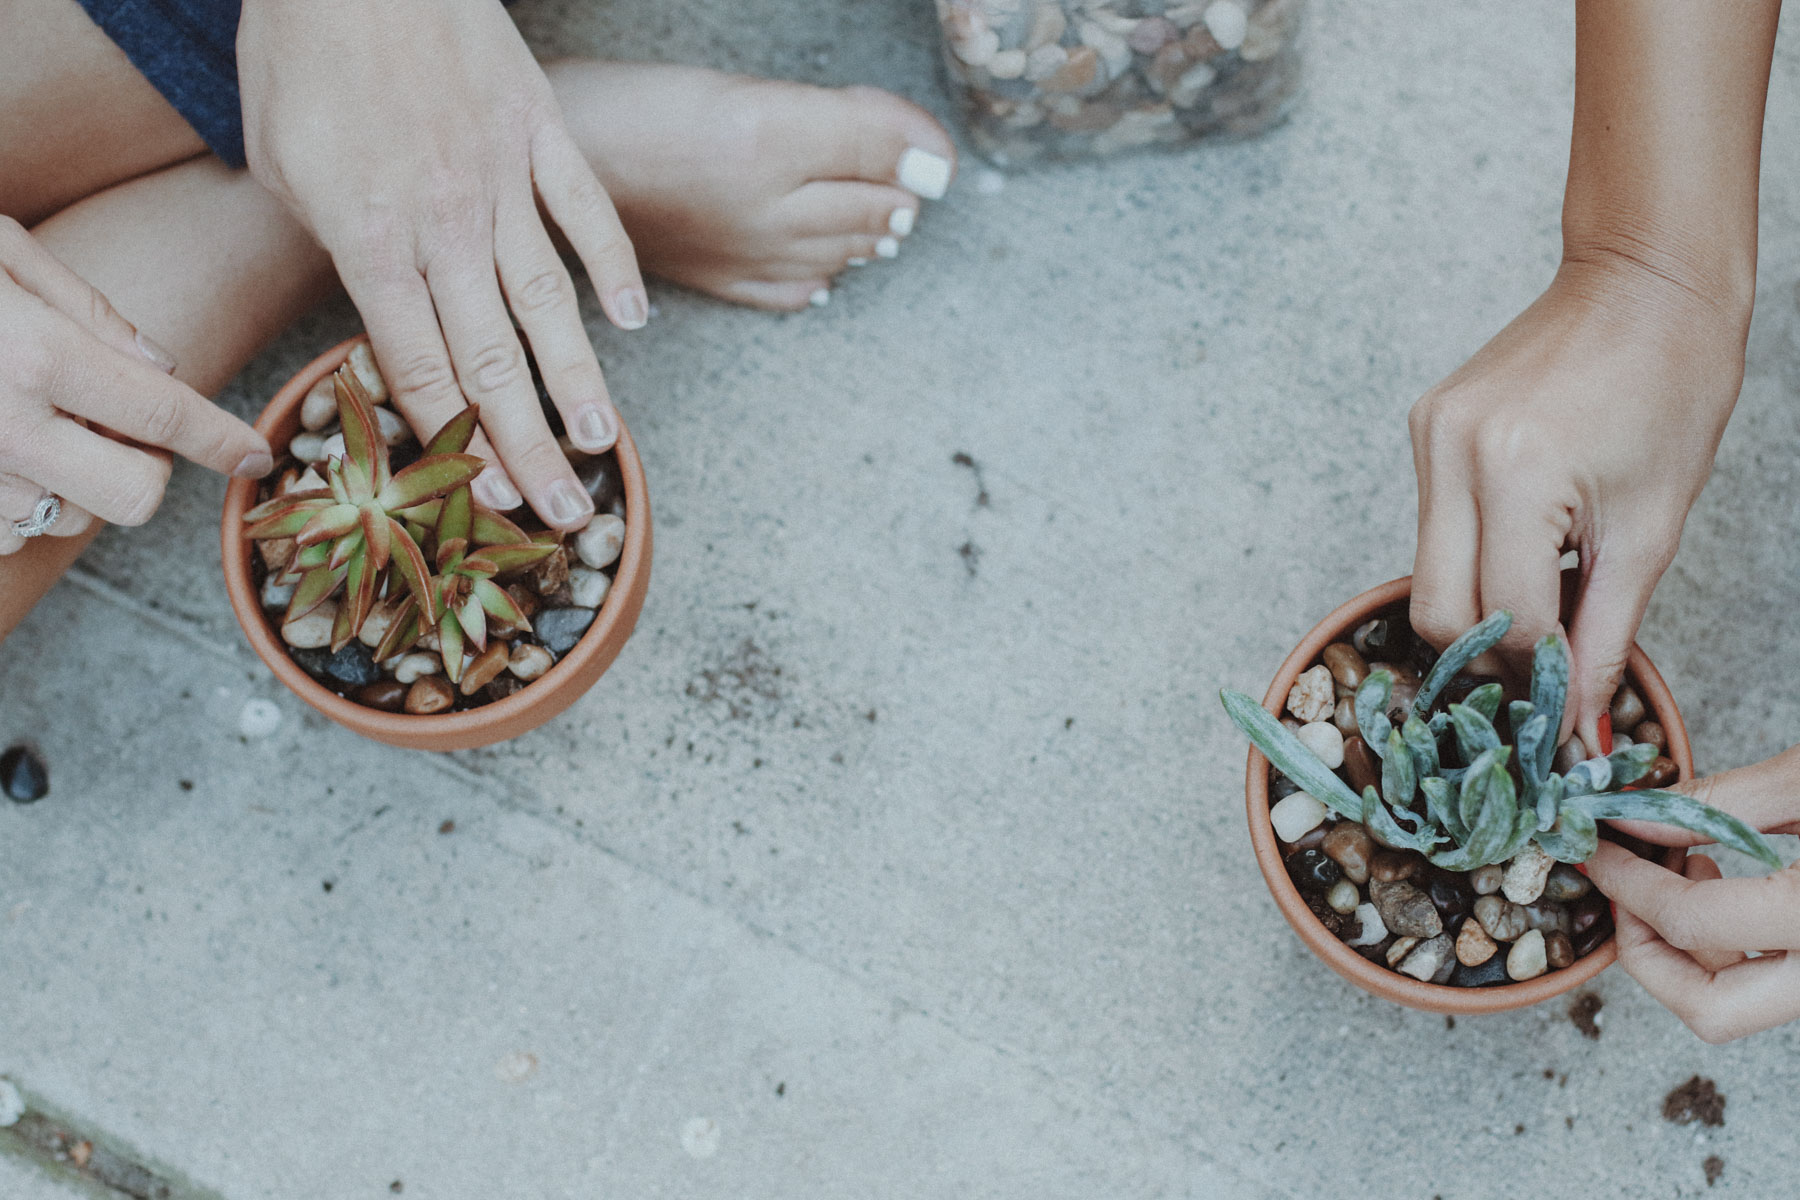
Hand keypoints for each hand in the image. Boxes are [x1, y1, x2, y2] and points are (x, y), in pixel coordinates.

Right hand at [0, 217, 271, 555]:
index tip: (254, 455)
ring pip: (65, 520)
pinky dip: (13, 503)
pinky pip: (3, 534)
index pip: (164, 416)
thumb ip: (83, 309)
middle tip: (116, 425)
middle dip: (143, 469)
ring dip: (70, 482)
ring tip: (23, 418)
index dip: (222, 441)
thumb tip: (161, 363)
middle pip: (132, 497)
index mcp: (30, 354)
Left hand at [238, 0, 643, 530]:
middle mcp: (444, 222)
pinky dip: (613, 264)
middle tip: (563, 510)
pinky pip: (585, 208)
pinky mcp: (540, 129)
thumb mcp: (279, 166)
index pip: (422, 366)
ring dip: (578, 379)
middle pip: (493, 358)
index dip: (455, 441)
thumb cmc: (299, 54)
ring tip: (606, 442)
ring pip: (548, 299)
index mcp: (370, 240)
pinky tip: (631, 318)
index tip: (481, 496)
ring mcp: (501, 176)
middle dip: (529, 447)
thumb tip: (373, 302)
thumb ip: (334, 248)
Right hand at [1408, 259, 1746, 746]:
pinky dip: (1476, 555)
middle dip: (1491, 656)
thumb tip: (1580, 727)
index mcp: (1516, 472)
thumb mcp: (1653, 529)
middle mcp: (1453, 453)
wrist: (1645, 282)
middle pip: (1437, 610)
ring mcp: (1428, 436)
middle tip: (1548, 668)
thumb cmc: (1672, 386)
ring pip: (1428, 572)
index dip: (1543, 676)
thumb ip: (1608, 635)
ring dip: (1483, 605)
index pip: (1508, 620)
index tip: (1570, 709)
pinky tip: (1525, 544)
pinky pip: (1433, 524)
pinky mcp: (1424, 426)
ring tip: (1547, 600)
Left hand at [1584, 745, 1799, 1042]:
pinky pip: (1762, 984)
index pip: (1691, 921)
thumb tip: (1630, 816)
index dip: (1626, 882)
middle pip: (1709, 1009)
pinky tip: (1718, 879)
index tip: (1592, 849)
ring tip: (1683, 865)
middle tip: (1624, 885)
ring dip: (1684, 947)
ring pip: (1735, 1005)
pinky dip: (1723, 944)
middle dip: (1645, 951)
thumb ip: (1722, 805)